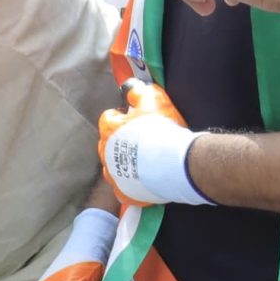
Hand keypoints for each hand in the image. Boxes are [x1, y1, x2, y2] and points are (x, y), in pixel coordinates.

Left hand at [97, 81, 209, 205]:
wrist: (174, 164)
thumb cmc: (162, 130)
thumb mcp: (153, 101)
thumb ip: (139, 92)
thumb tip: (132, 88)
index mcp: (109, 130)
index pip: (108, 118)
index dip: (121, 116)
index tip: (133, 116)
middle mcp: (105, 153)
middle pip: (107, 144)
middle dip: (120, 141)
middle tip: (141, 140)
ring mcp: (113, 175)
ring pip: (113, 168)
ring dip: (124, 164)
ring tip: (143, 162)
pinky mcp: (124, 193)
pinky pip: (124, 189)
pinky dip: (131, 186)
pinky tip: (144, 182)